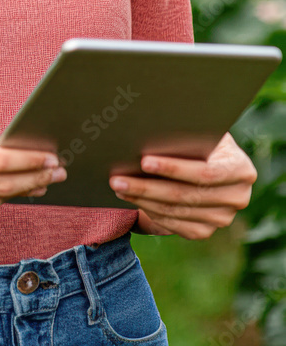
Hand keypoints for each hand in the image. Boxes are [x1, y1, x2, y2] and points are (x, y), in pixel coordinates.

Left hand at [108, 132, 257, 238]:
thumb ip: (186, 134)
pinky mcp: (204, 230)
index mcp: (241, 169)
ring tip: (118, 187)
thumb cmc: (199, 137)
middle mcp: (237, 198)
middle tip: (117, 178)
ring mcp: (222, 218)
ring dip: (143, 200)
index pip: (206, 172)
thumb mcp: (200, 130)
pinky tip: (132, 199)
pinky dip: (150, 211)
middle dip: (147, 187)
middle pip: (186, 195)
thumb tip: (150, 131)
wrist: (207, 159)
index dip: (174, 168)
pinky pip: (173, 224)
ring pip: (176, 211)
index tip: (144, 161)